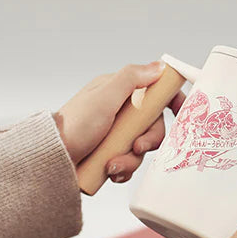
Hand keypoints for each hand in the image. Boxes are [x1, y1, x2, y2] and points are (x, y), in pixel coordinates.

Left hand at [54, 62, 184, 183]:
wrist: (54, 158)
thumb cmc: (74, 125)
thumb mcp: (105, 97)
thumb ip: (131, 78)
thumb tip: (159, 66)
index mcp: (120, 93)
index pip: (155, 91)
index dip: (172, 100)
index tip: (182, 112)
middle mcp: (120, 114)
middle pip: (153, 125)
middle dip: (148, 140)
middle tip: (136, 147)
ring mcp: (116, 136)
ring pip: (141, 149)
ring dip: (130, 160)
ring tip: (112, 164)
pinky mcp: (112, 155)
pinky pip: (130, 165)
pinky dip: (123, 170)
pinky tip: (110, 171)